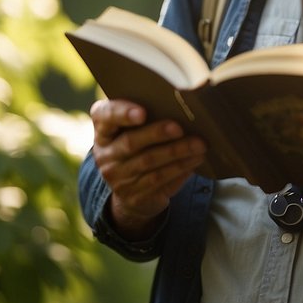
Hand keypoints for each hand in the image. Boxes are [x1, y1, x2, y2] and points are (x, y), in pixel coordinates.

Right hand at [90, 99, 206, 238]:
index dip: (122, 113)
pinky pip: (160, 180)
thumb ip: (146, 118)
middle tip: (180, 128)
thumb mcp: (132, 132)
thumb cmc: (138, 148)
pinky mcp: (134, 196)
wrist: (131, 192)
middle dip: (158, 133)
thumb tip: (180, 107)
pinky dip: (180, 168)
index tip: (142, 113)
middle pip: (130, 142)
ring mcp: (118, 178)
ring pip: (149, 162)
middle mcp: (105, 155)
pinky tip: (195, 159)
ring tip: (199, 144)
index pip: (104, 116)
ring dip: (177, 152)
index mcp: (103, 131)